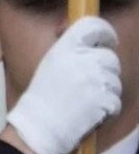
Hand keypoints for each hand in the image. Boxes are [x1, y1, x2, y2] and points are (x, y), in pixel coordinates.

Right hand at [5, 16, 121, 153]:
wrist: (38, 127)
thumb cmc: (41, 98)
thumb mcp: (50, 63)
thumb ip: (71, 48)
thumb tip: (93, 38)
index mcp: (66, 47)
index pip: (95, 26)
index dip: (105, 32)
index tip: (108, 41)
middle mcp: (83, 59)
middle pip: (110, 56)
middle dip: (103, 70)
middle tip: (86, 84)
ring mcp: (97, 79)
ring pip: (115, 79)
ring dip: (105, 90)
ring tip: (83, 101)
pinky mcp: (106, 99)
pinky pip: (115, 100)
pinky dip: (106, 109)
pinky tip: (88, 113)